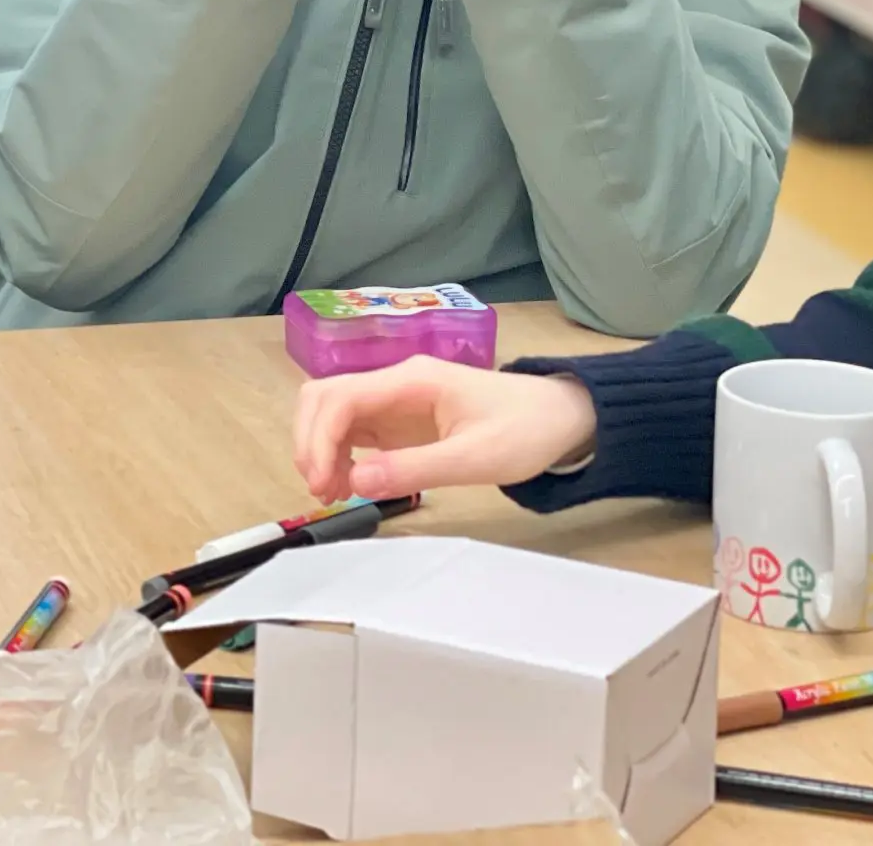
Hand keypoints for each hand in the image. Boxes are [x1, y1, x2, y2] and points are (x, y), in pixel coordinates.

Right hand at [293, 356, 598, 503]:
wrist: (561, 416)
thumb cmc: (525, 431)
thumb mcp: (477, 458)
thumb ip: (415, 468)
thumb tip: (355, 482)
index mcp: (411, 380)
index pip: (341, 398)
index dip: (320, 440)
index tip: (323, 485)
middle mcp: (395, 382)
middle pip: (324, 395)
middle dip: (311, 441)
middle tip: (322, 490)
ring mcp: (394, 398)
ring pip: (332, 409)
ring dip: (320, 446)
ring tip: (332, 491)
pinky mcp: (399, 417)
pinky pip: (352, 426)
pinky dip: (339, 452)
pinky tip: (349, 482)